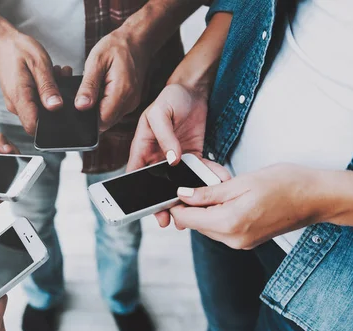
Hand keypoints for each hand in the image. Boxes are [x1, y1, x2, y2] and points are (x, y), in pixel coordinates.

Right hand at [0, 32, 61, 134]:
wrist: (1, 43)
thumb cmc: (18, 49)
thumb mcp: (38, 63)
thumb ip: (47, 87)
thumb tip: (56, 107)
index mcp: (19, 97)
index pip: (33, 126)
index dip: (49, 125)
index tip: (63, 110)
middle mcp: (16, 105)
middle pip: (39, 120)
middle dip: (56, 105)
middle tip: (62, 81)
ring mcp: (18, 103)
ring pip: (40, 110)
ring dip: (53, 95)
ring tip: (58, 74)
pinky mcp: (21, 99)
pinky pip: (37, 102)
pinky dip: (47, 92)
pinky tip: (51, 77)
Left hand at [75, 29, 149, 131]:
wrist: (137, 40)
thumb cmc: (117, 46)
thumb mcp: (96, 60)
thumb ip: (88, 85)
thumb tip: (80, 106)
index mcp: (122, 91)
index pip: (102, 120)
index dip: (87, 118)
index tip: (77, 108)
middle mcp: (130, 101)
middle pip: (106, 121)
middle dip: (91, 114)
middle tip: (83, 95)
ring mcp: (132, 103)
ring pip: (109, 117)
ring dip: (98, 109)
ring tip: (93, 90)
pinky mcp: (130, 102)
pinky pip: (114, 111)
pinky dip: (105, 105)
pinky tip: (100, 91)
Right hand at [127, 83, 216, 226]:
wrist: (193, 89)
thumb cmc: (170, 98)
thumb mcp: (160, 113)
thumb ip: (164, 136)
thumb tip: (171, 159)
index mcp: (142, 148)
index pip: (137, 175)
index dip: (140, 194)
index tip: (148, 209)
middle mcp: (157, 157)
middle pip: (157, 185)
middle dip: (163, 203)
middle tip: (170, 219)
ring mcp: (175, 158)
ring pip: (178, 183)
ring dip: (185, 196)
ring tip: (193, 211)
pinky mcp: (192, 156)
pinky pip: (199, 171)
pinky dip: (207, 178)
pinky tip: (215, 184)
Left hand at [170, 164, 322, 249]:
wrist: (316, 198)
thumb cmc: (284, 184)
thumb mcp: (241, 182)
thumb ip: (208, 192)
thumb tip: (182, 195)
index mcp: (229, 223)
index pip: (187, 219)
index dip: (176, 204)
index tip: (175, 190)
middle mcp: (233, 239)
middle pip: (195, 224)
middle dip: (192, 206)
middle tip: (201, 184)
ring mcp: (241, 243)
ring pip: (208, 227)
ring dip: (206, 210)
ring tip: (221, 190)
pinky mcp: (247, 242)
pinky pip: (222, 230)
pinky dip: (219, 216)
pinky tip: (230, 201)